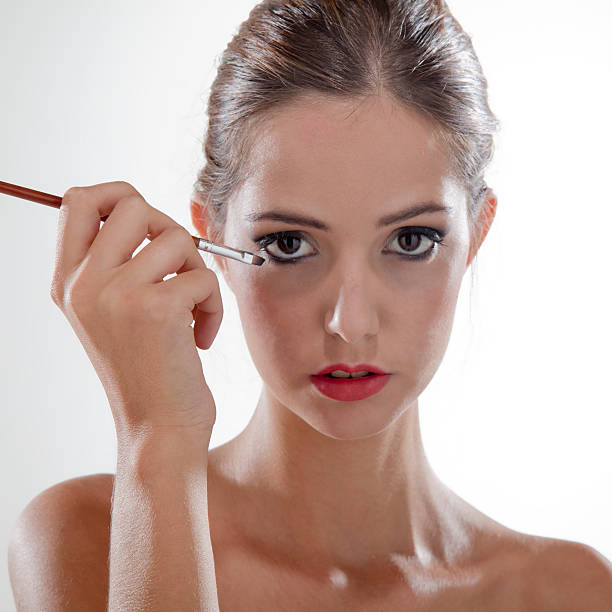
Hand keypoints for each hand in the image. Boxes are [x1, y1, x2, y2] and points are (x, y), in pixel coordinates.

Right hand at [50, 181, 222, 439]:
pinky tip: (202, 338)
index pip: (77, 201)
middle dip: (170, 229)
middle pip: (131, 203)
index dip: (116, 196)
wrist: (158, 431)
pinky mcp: (156, 309)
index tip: (147, 228)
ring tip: (193, 310)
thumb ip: (117, 264)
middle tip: (178, 269)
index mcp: (69, 282)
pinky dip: (214, 306)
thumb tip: (147, 212)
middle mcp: (84, 284)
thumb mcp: (113, 315)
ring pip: (177, 238)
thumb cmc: (148, 371)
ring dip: (198, 273)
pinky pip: (204, 277)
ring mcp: (116, 295)